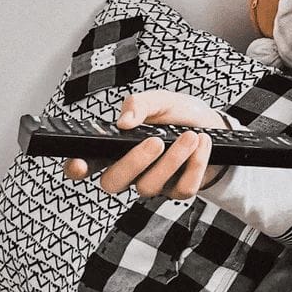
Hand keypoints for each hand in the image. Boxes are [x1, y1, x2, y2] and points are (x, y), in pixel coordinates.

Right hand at [62, 90, 227, 198]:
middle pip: (113, 183)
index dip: (77, 168)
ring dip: (173, 159)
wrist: (214, 125)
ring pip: (149, 187)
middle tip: (157, 141)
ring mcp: (153, 183)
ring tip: (191, 136)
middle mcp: (130, 170)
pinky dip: (195, 165)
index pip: (87, 162)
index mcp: (117, 147)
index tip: (80, 163)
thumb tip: (124, 121)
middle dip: (134, 162)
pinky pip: (182, 189)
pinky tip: (203, 145)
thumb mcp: (160, 100)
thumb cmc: (179, 114)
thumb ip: (139, 104)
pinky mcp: (178, 191)